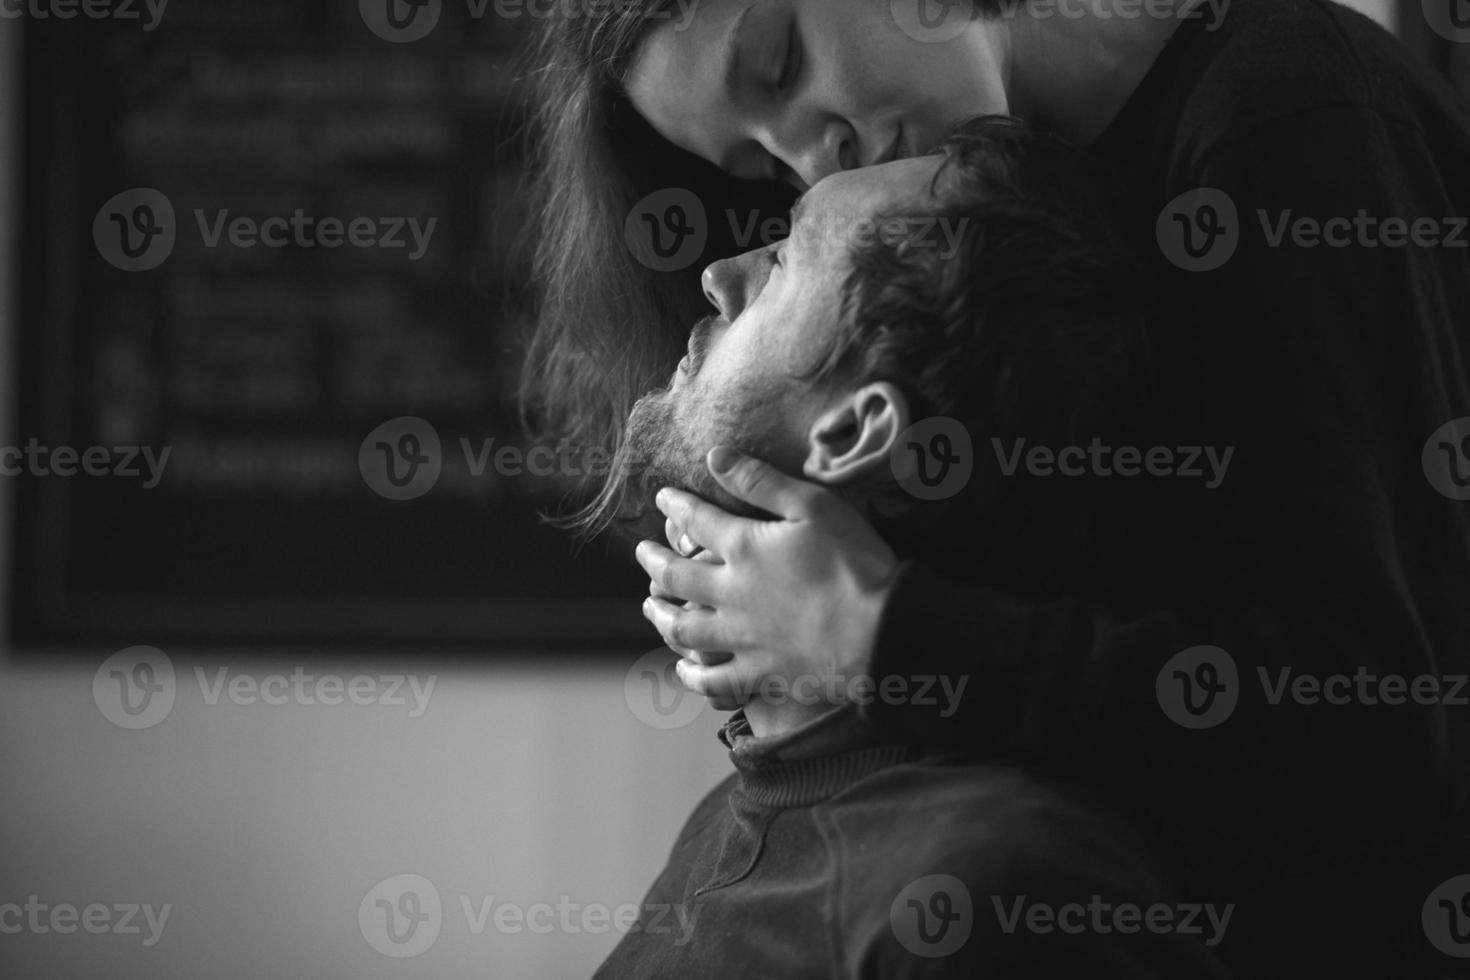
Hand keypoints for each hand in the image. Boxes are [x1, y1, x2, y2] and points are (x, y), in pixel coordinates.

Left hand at [636, 446, 899, 709]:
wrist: (879, 633)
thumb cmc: (854, 563)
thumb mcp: (813, 506)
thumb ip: (761, 482)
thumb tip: (714, 456)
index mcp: (743, 548)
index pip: (696, 521)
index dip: (676, 506)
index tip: (663, 498)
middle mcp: (730, 594)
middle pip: (677, 576)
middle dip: (654, 561)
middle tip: (642, 552)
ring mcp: (740, 638)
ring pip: (683, 628)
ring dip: (660, 616)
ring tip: (649, 605)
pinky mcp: (758, 673)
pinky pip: (712, 680)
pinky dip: (692, 675)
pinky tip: (683, 668)